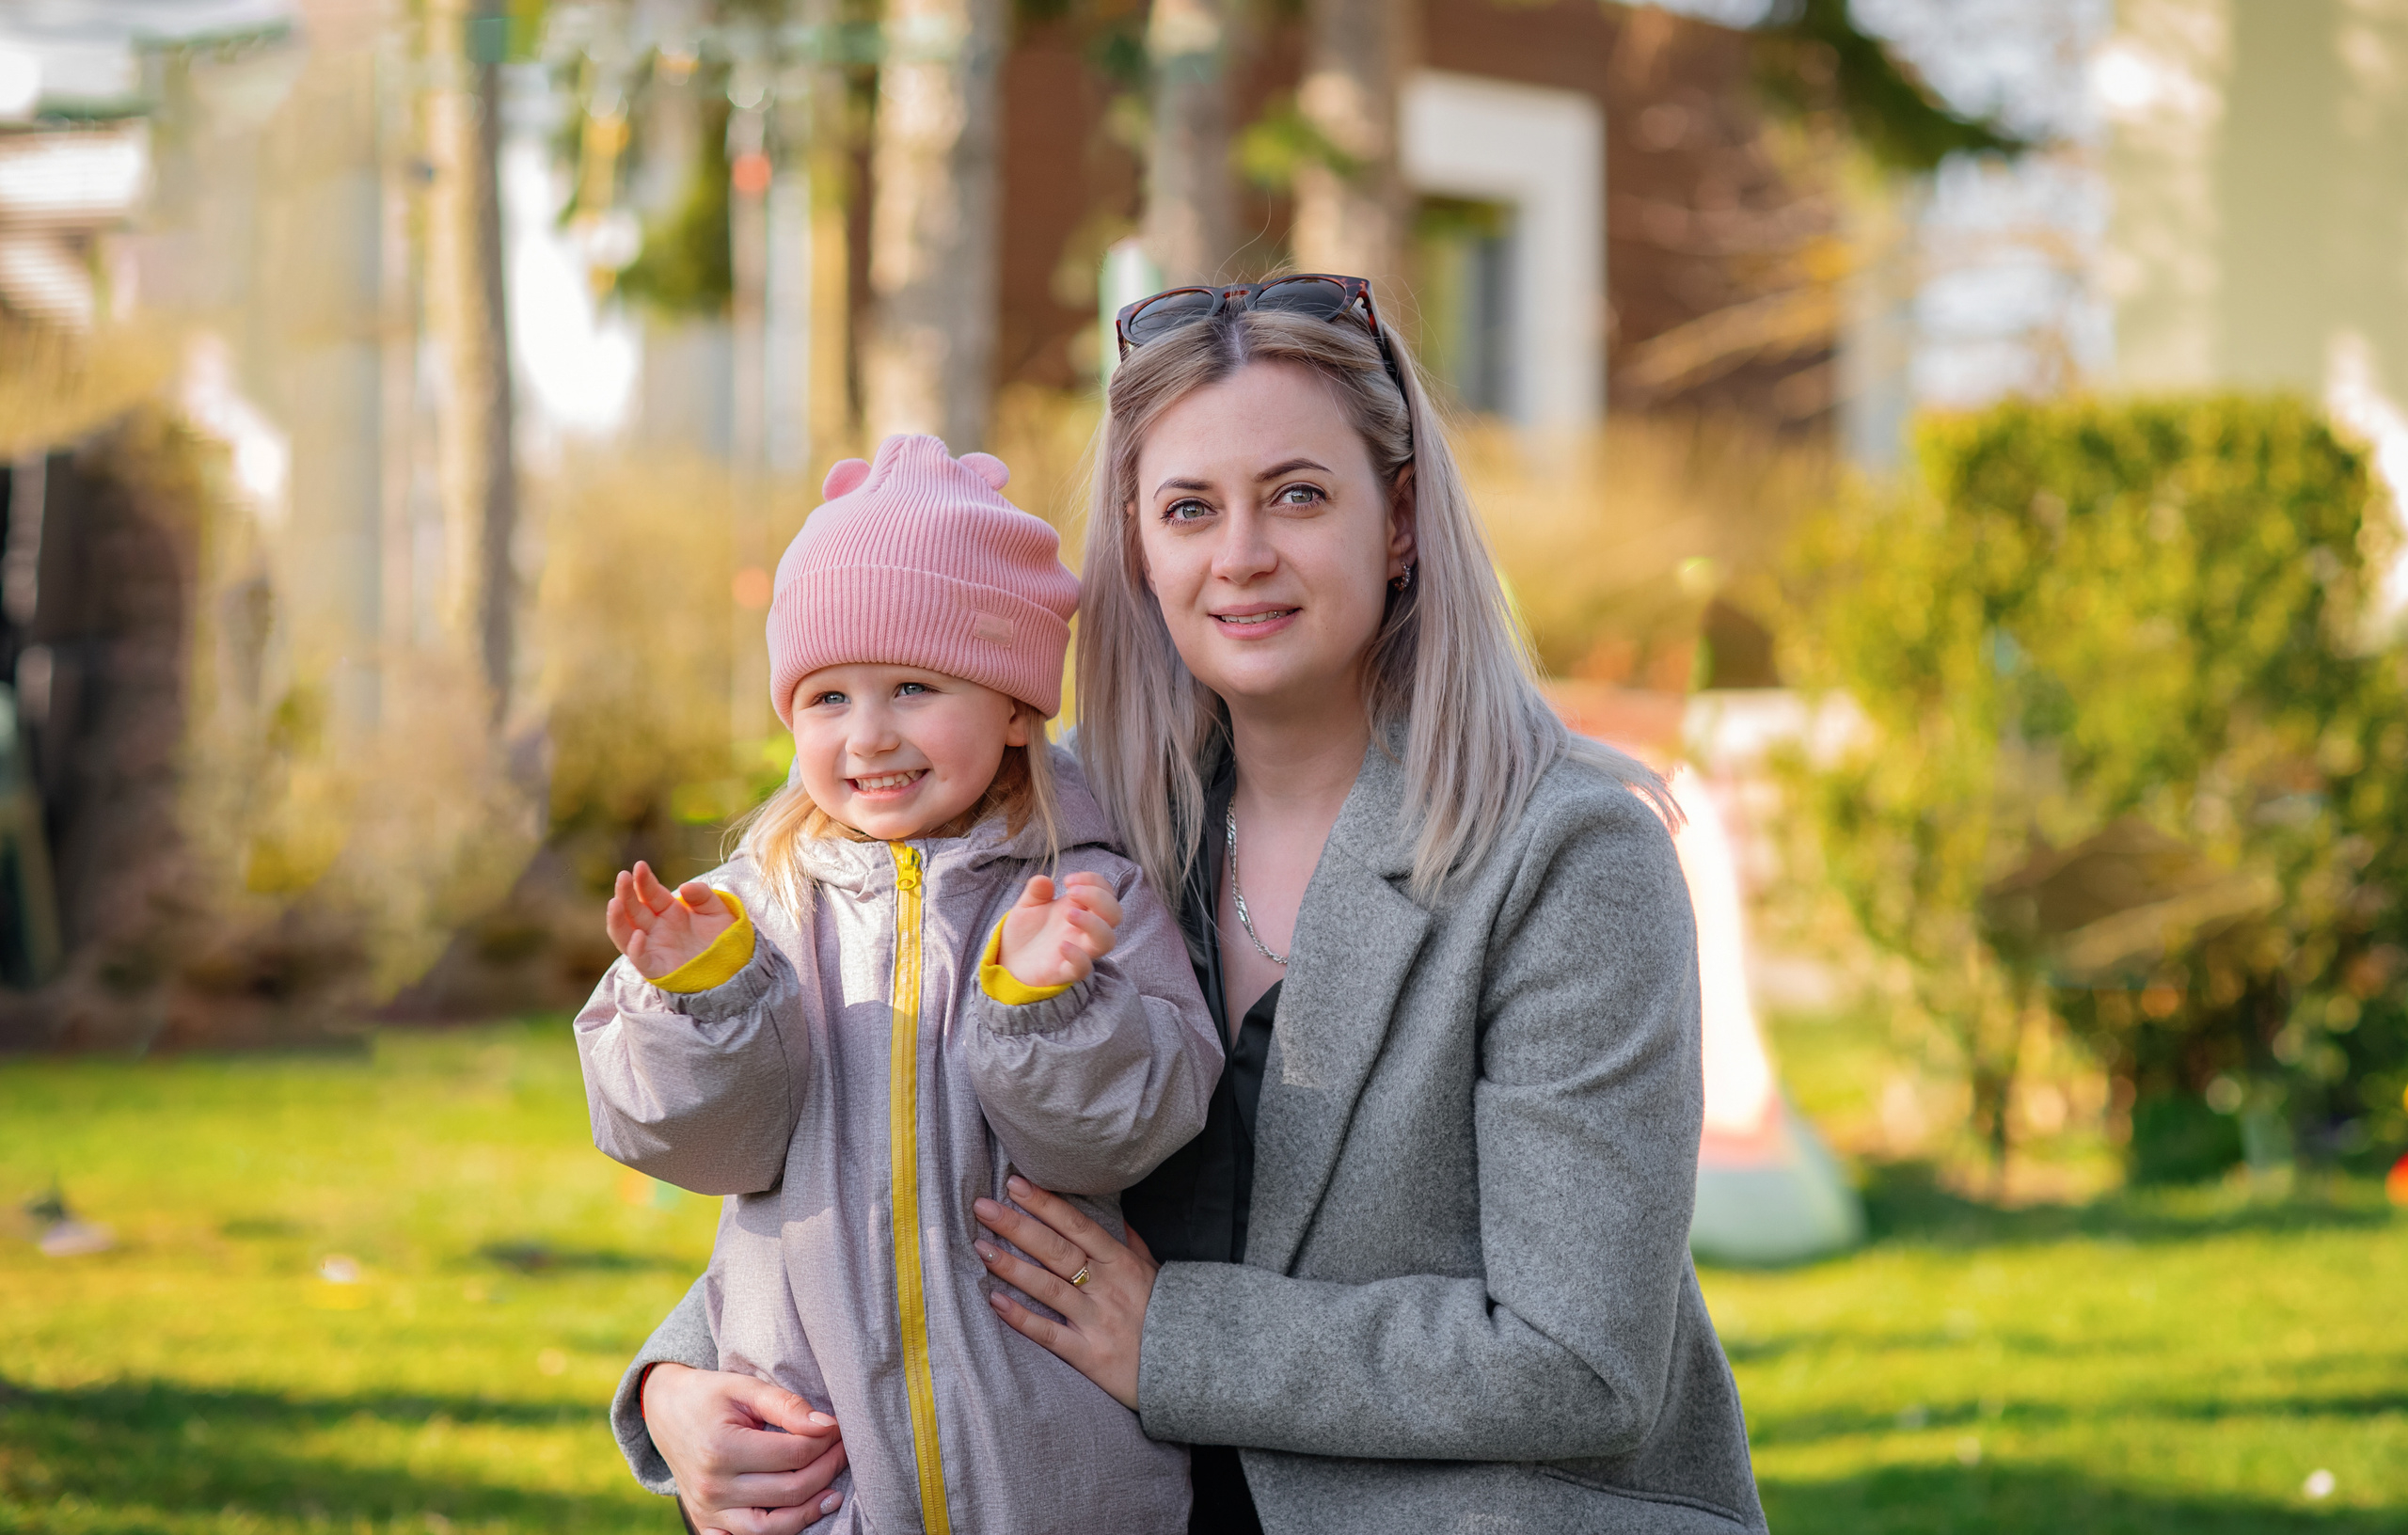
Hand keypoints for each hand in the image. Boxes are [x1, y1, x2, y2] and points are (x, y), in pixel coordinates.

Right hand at [607, 861, 736, 979]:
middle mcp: (656, 928)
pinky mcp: (656, 968)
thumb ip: (703, 896)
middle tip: (622, 876)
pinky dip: (635, 948)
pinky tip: (638, 935)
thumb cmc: (722, 938)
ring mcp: (654, 947)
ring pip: (625, 933)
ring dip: (617, 918)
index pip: (650, 893)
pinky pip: (639, 959)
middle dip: (625, 892)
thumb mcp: (717, 911)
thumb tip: (684, 888)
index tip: (640, 866)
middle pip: (633, 909)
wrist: (733, 966)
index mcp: (669, 911)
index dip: (643, 880)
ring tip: (615, 902)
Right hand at [642, 1363, 848, 1534]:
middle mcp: (712, 1486)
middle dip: (826, 1471)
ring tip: (833, 1492)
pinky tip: (800, 1513)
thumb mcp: (745, 1388)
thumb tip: (827, 1427)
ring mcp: (707, 1511)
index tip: (839, 1429)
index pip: (793, 1455)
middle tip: (842, 1452)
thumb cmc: (709, 1396)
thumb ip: (786, 1406)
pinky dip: (778, 1531)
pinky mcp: (705, 1523)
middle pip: (789, 1491)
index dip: (826, 1442)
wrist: (666, 1412)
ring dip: (809, 1511)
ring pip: (771, 1528)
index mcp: (721, 1449)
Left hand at [973, 1176, 1156, 1409]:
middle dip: (1018, 1226)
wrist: (1194, 1368)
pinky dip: (1022, 1318)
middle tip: (983, 1207)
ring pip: (1049, 1287)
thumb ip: (1131, 1243)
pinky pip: (1050, 1334)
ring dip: (1012, 1266)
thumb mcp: (1155, 1272)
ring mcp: (1097, 1320)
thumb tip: (1118, 1213)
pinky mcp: (1090, 1355)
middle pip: (1056, 1250)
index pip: (1078, 1225)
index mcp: (1121, 1262)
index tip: (1016, 1184)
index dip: (1046, 1203)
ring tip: (981, 1247)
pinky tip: (995, 1302)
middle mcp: (1107, 1287)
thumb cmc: (1169, 1315)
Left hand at [996, 872, 1121, 990]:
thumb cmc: (1025, 932)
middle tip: (1071, 892)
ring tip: (1068, 913)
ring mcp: (1078, 950)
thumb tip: (1043, 879)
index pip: (1106, 892)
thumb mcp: (1027, 905)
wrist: (1007, 960)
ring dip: (1094, 923)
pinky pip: (1083, 968)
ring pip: (1107, 940)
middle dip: (1099, 897)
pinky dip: (1078, 956)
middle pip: (1115, 914)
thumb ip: (1036, 892)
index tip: (1068, 881)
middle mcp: (1084, 930)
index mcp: (1080, 910)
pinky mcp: (1065, 971)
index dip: (1094, 881)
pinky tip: (1061, 945)